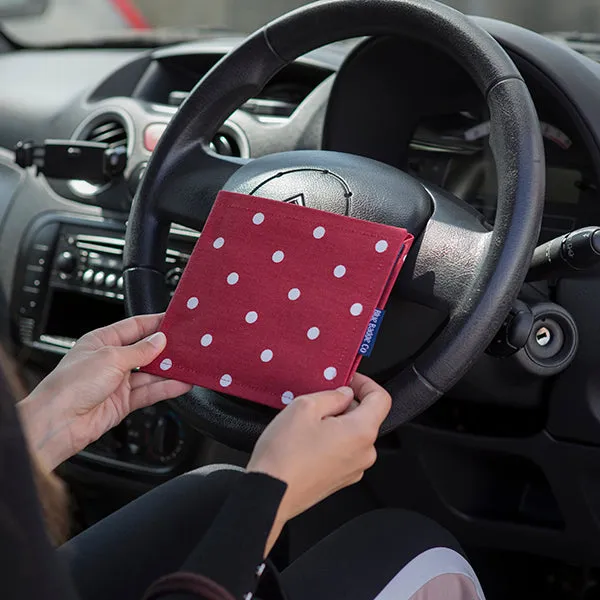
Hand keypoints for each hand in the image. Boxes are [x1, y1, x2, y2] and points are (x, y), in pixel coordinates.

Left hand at [18, 314, 191, 471]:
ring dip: (169, 371)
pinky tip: (180, 384)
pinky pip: (149, 392)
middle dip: (165, 349)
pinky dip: (166, 388)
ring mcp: (117, 383)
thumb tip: (159, 340)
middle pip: (145, 351)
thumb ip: (139, 350)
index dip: (155, 323)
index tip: (174, 320)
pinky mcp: (123, 402)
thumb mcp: (110, 358)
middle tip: (187, 344)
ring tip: (188, 366)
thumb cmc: (70, 386)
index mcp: (101, 341)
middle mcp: (110, 361)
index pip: (134, 327)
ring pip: (150, 373)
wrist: (58, 422)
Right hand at [247, 373, 390, 553]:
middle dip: (345, 404)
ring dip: (336, 423)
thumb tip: (344, 394)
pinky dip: (331, 441)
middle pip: (365, 417)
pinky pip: (343, 451)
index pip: (381, 399)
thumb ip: (331, 395)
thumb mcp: (304, 407)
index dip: (366, 384)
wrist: (270, 494)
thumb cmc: (284, 454)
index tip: (349, 379)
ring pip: (352, 434)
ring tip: (307, 424)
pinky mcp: (340, 480)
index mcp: (361, 432)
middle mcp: (364, 453)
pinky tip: (306, 441)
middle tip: (318, 400)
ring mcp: (354, 469)